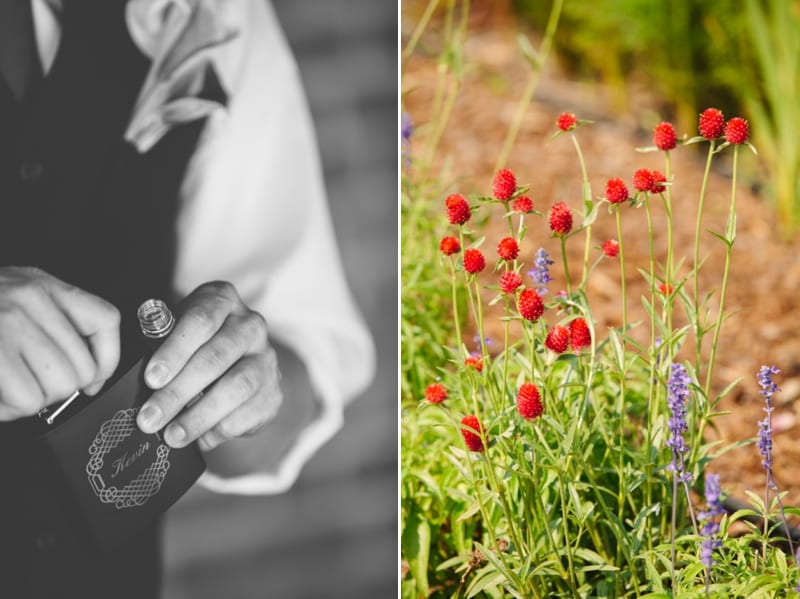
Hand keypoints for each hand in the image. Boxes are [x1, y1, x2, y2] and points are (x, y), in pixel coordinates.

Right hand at [0, 267, 120, 420]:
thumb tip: (92, 380)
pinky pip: (26, 399)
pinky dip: (10, 410)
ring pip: (57, 387)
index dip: (106, 360)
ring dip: (31, 401)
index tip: (92, 379)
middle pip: (81, 367)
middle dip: (56, 389)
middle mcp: (29, 298)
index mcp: (42, 285)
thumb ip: (56, 325)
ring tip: (7, 388)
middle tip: (26, 384)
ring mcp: (7, 323)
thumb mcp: (15, 300)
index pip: (105, 319)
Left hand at [136, 281, 281, 450]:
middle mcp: (251, 325)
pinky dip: (221, 429)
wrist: (242, 364)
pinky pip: (250, 413)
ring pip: (237, 386)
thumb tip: (134, 378)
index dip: (175, 350)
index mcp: (222, 300)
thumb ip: (159, 344)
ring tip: (172, 435)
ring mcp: (267, 359)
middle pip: (216, 356)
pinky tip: (199, 439)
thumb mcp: (176, 332)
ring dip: (200, 415)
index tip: (151, 378)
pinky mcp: (274, 392)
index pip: (201, 319)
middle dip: (179, 391)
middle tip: (150, 418)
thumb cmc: (195, 346)